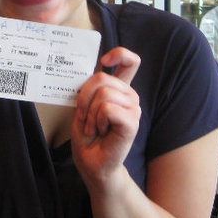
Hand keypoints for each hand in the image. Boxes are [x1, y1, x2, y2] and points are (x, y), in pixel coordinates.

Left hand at [71, 47, 140, 187]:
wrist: (92, 162)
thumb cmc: (88, 137)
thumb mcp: (84, 106)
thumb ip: (90, 88)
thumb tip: (89, 70)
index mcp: (119, 90)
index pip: (131, 61)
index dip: (119, 54)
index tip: (104, 61)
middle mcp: (129, 96)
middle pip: (103, 77)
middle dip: (84, 98)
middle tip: (85, 117)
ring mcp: (133, 109)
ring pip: (103, 94)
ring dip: (90, 114)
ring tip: (94, 127)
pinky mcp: (132, 122)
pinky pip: (107, 109)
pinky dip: (97, 121)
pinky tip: (101, 132)